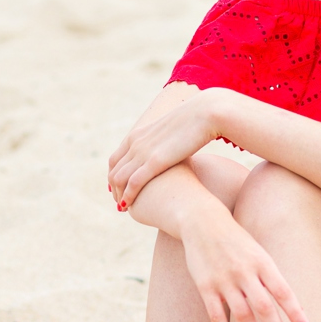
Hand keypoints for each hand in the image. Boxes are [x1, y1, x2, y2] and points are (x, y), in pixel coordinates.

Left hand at [109, 91, 222, 208]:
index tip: (118, 189)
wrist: (206, 113)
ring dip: (118, 195)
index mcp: (138, 134)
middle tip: (120, 203)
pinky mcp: (155, 161)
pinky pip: (133, 183)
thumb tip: (168, 151)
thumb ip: (164, 143)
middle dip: (114, 189)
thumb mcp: (172, 133)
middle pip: (113, 170)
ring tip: (123, 208)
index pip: (116, 158)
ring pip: (119, 178)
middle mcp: (135, 142)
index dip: (114, 175)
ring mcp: (143, 151)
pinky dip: (127, 196)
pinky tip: (127, 207)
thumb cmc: (196, 123)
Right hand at [179, 203, 309, 321]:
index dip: (295, 313)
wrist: (203, 222)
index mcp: (262, 262)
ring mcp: (223, 280)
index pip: (283, 292)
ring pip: (243, 316)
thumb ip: (271, 278)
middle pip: (265, 308)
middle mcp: (244, 272)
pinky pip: (216, 316)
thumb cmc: (237, 241)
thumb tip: (292, 306)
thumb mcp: (258, 253)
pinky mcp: (205, 287)